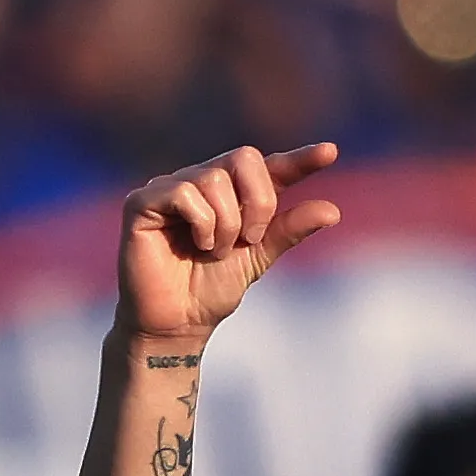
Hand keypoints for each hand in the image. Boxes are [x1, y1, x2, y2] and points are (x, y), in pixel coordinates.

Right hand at [115, 143, 342, 350]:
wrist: (178, 323)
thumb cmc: (212, 289)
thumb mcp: (259, 257)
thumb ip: (289, 231)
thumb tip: (332, 211)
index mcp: (232, 194)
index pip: (269, 166)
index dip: (300, 159)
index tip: (330, 152)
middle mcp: (201, 181)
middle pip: (245, 159)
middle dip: (257, 204)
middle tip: (249, 239)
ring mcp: (170, 187)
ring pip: (214, 179)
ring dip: (225, 225)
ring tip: (212, 251)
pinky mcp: (143, 201)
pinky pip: (184, 193)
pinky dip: (201, 224)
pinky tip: (195, 245)